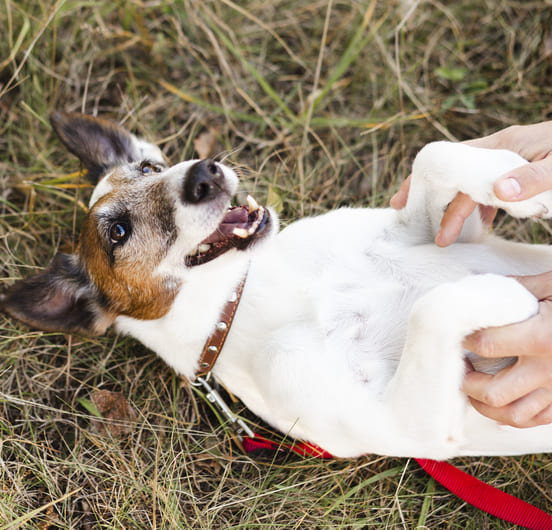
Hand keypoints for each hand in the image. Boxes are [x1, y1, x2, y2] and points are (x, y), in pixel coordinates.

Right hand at [390, 121, 551, 245]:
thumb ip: (533, 177)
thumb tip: (497, 193)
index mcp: (504, 146)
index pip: (450, 160)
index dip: (421, 180)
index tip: (401, 201)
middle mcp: (502, 153)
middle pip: (458, 179)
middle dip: (437, 204)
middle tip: (422, 230)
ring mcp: (511, 165)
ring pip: (473, 189)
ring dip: (459, 212)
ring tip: (448, 238)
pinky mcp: (522, 177)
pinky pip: (492, 195)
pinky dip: (482, 211)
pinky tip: (481, 228)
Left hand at [462, 272, 551, 427]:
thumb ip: (521, 287)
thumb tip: (487, 286)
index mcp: (543, 336)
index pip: (487, 344)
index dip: (464, 339)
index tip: (457, 334)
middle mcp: (551, 369)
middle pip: (493, 392)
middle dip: (467, 383)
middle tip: (458, 368)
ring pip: (512, 416)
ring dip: (485, 406)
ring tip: (472, 390)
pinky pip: (536, 420)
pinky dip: (513, 416)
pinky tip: (502, 402)